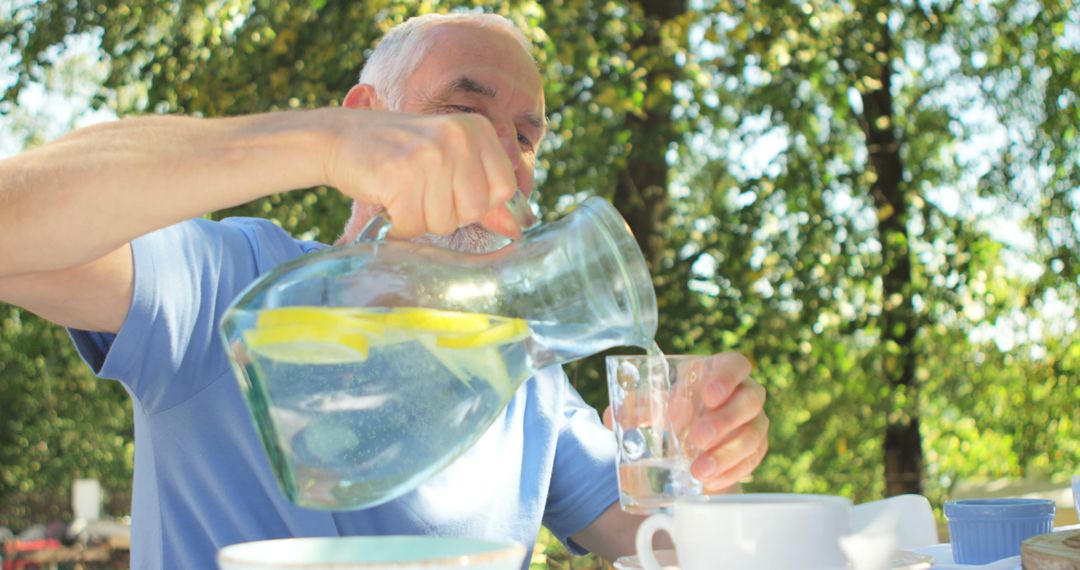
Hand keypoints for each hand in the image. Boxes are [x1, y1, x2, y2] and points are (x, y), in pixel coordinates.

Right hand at [322, 110, 520, 238]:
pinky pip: (414, 225)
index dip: (477, 202)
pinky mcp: (400, 174)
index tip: (450, 189)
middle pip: (474, 210)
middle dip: (446, 214)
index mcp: (477, 130)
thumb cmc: (398, 154)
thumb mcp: (448, 163)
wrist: (339, 138)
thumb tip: (518, 229)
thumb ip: (484, 195)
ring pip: (443, 222)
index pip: (505, 190)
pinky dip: (399, 224)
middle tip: (421, 191)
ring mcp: (430, 154)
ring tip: (403, 191)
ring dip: (420, 219)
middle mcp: (458, 137)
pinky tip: (389, 200)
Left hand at [604, 352, 768, 492]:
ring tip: (698, 470)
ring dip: (725, 454)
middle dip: (724, 420)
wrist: (691, 434)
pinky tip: (711, 482)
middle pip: (750, 401)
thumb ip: (637, 406)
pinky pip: (752, 461)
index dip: (726, 378)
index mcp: (720, 370)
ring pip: (753, 435)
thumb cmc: (675, 407)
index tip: (708, 396)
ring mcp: (754, 422)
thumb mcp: (656, 401)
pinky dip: (731, 472)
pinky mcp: (754, 449)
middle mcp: (744, 393)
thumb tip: (613, 417)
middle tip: (696, 438)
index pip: (736, 364)